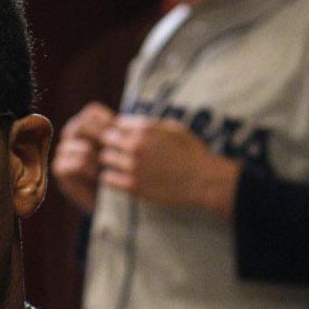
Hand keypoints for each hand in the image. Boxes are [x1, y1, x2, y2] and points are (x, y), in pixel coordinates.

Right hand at [51, 102, 115, 213]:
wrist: (109, 196)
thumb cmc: (118, 168)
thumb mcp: (120, 146)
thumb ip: (117, 131)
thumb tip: (120, 121)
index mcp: (86, 122)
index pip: (92, 112)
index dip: (108, 123)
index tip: (121, 137)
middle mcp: (71, 133)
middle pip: (82, 126)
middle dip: (101, 140)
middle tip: (114, 153)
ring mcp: (63, 150)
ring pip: (82, 146)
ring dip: (97, 159)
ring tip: (106, 168)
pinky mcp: (59, 168)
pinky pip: (77, 162)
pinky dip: (90, 170)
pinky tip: (97, 176)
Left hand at [98, 116, 241, 218]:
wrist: (203, 180)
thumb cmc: (192, 152)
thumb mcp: (174, 128)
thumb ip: (151, 124)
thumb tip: (133, 122)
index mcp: (146, 128)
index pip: (117, 123)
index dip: (121, 130)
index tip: (125, 137)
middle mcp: (136, 145)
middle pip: (107, 139)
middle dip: (112, 143)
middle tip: (120, 151)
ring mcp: (132, 166)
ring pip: (105, 158)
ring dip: (111, 160)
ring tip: (120, 164)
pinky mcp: (133, 186)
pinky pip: (107, 178)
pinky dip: (110, 176)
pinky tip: (119, 177)